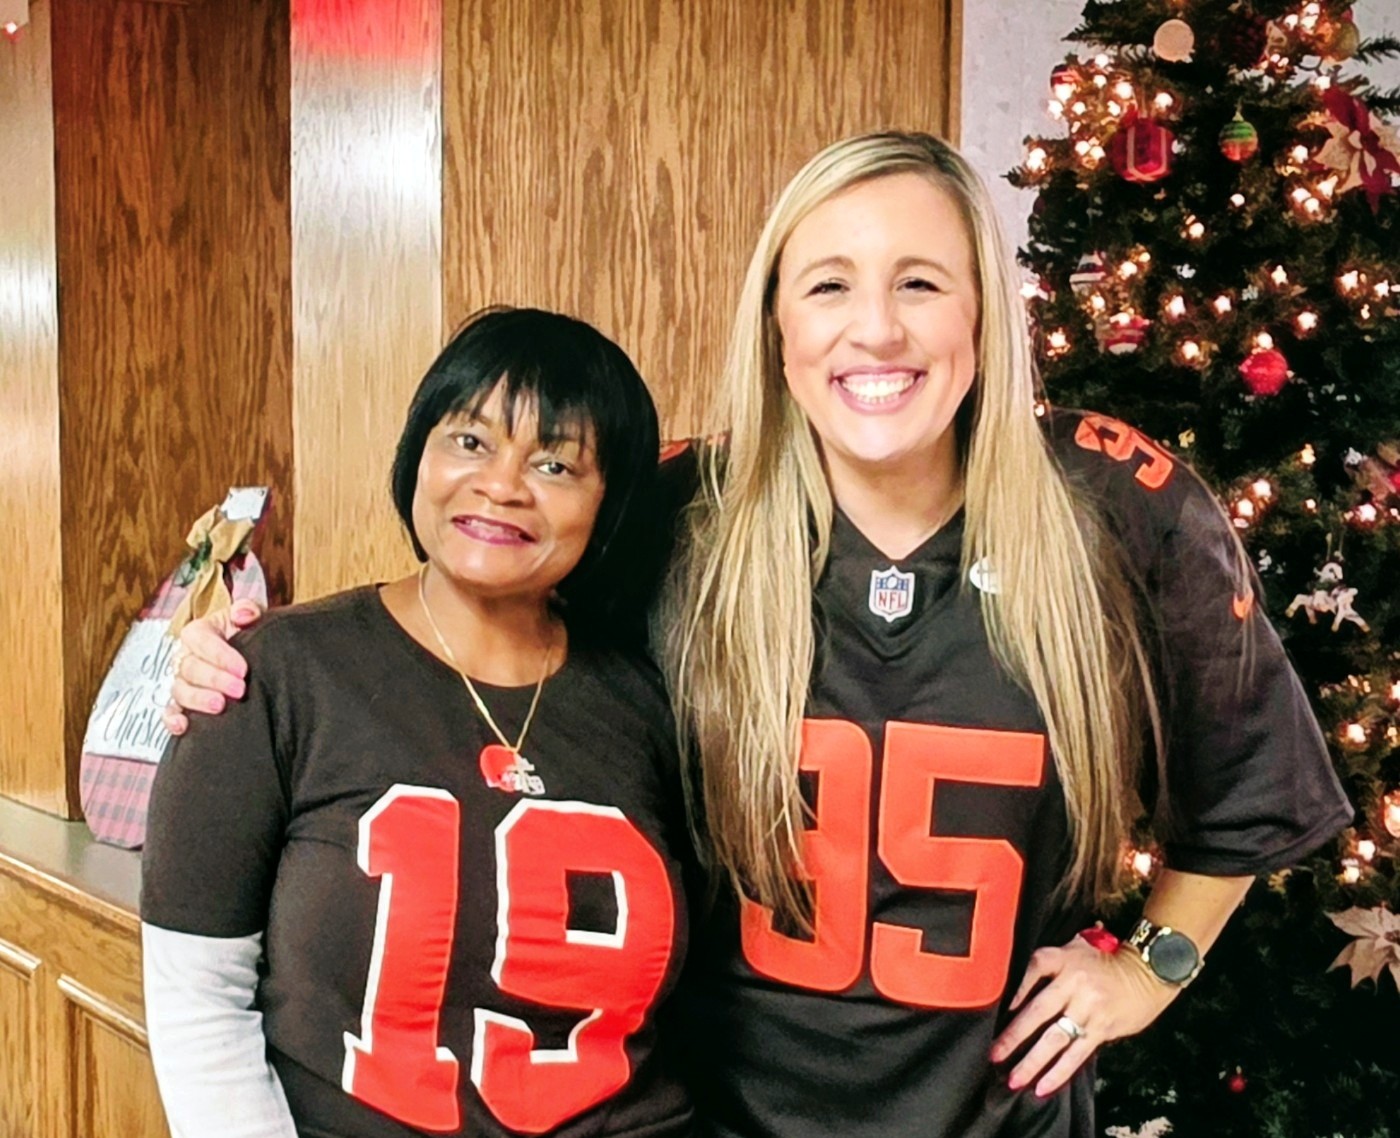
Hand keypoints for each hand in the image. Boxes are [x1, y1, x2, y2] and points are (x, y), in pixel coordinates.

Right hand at [162, 600, 263, 734]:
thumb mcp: (251, 616)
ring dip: (198, 699)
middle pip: (191, 667)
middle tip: (240, 690)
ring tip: (220, 706)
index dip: (220, 655)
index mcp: (198, 632)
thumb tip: (242, 614)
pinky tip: (183, 726)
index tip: (243, 669)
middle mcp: (185, 656)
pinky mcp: (182, 703)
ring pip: (180, 690)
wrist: (252, 657)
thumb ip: (248, 609)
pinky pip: (169, 711)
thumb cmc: (247, 633)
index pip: (200, 640)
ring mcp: (182, 681)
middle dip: (215, 680)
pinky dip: (172, 719)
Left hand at [988, 935, 1178, 1098]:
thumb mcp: (1078, 946)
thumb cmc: (1108, 959)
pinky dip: (1058, 1071)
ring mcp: (1088, 1008)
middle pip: (1037, 1012)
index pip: (1032, 972)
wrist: (1149, 972)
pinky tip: (1043, 1086)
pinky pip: (1076, 1054)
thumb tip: (1022, 979)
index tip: (997, 1012)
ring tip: (1015, 1078)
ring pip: (1054, 1038)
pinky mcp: (1102, 1028)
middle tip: (994, 1055)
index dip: (1014, 992)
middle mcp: (1073, 983)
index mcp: (1063, 958)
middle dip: (1013, 1037)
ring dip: (1032, 1061)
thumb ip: (1053, 959)